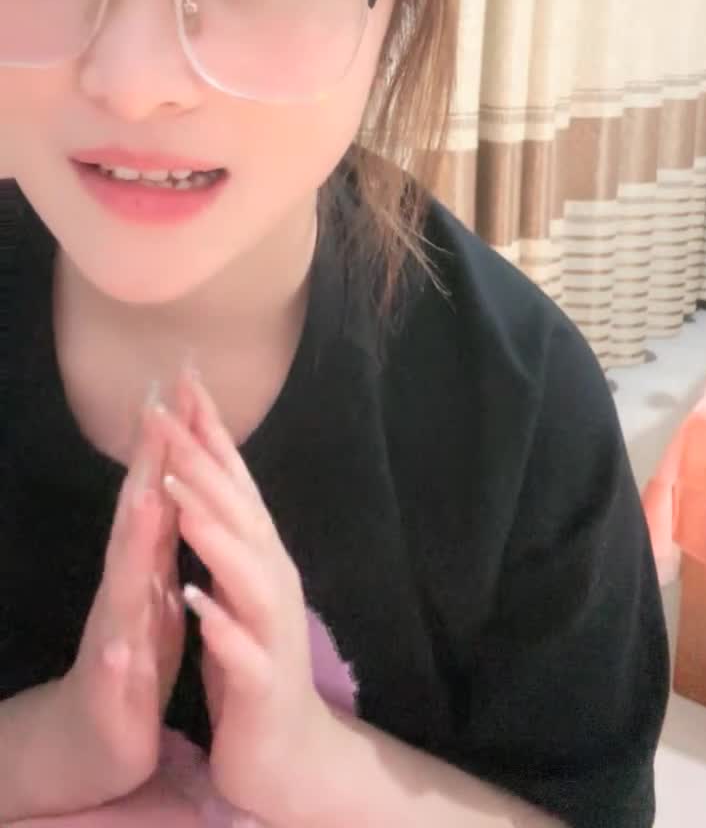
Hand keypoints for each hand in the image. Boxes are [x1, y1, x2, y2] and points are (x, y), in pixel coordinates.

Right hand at [53, 383, 188, 809]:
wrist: (92, 747)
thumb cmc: (132, 668)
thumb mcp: (155, 595)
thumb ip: (161, 542)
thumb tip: (175, 480)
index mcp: (144, 570)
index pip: (160, 494)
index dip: (172, 442)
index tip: (183, 386)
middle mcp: (124, 593)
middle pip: (136, 521)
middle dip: (147, 467)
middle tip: (156, 411)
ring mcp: (113, 640)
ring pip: (122, 589)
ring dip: (131, 545)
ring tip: (143, 501)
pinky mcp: (113, 695)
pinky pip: (115, 677)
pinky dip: (118, 657)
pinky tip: (121, 646)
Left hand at [155, 364, 334, 821]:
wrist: (289, 754)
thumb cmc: (254, 662)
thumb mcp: (236, 586)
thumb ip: (226, 531)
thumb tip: (205, 468)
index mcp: (258, 556)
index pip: (232, 483)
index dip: (209, 431)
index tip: (183, 382)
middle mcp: (271, 580)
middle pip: (237, 511)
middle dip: (203, 461)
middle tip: (170, 411)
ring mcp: (270, 630)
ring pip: (243, 570)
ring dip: (212, 529)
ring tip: (180, 492)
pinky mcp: (260, 681)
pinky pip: (239, 648)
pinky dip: (218, 620)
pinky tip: (194, 598)